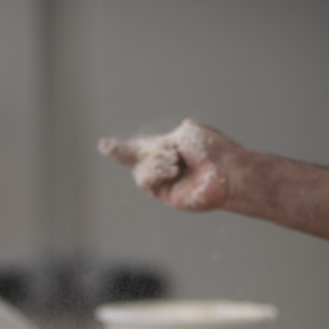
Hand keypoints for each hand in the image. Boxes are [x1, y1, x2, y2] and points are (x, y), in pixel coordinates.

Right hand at [98, 119, 237, 211]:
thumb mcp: (185, 133)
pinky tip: (172, 169)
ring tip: (175, 161)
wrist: (226, 171)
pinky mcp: (164, 194)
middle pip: (133, 159)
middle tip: (105, 145)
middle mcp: (164, 164)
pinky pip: (146, 181)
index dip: (122, 147)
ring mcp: (163, 181)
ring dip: (155, 162)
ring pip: (139, 171)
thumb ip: (165, 139)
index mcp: (169, 146)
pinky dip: (156, 171)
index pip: (142, 146)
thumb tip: (164, 147)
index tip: (103, 145)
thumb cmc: (211, 150)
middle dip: (118, 151)